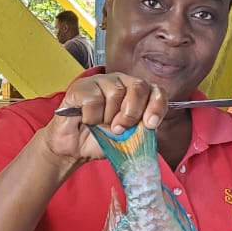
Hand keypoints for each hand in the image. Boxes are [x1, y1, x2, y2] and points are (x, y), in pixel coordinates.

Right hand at [44, 72, 168, 162]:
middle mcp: (120, 83)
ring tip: (99, 124)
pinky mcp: (81, 87)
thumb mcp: (127, 139)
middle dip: (132, 113)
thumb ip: (141, 129)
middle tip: (119, 129)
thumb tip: (150, 125)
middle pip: (138, 87)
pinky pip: (94, 100)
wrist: (75, 148)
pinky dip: (91, 117)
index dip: (156, 106)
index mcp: (135, 94)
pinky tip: (86, 119)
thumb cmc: (101, 140)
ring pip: (115, 93)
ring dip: (107, 118)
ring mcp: (100, 82)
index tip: (150, 124)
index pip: (156, 91)